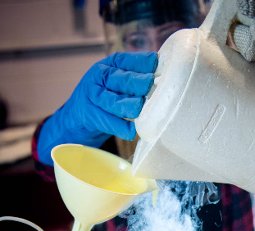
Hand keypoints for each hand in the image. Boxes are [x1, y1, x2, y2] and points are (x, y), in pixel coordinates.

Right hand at [37, 51, 157, 164]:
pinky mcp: (91, 115)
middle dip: (141, 84)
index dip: (145, 64)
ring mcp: (94, 96)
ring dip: (132, 107)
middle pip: (124, 80)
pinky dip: (124, 129)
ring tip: (141, 110)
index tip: (158, 68)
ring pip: (117, 102)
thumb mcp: (115, 81)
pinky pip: (112, 123)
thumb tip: (164, 78)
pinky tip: (133, 130)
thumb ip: (134, 77)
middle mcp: (99, 77)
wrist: (76, 119)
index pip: (129, 61)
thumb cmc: (104, 99)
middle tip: (152, 89)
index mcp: (109, 65)